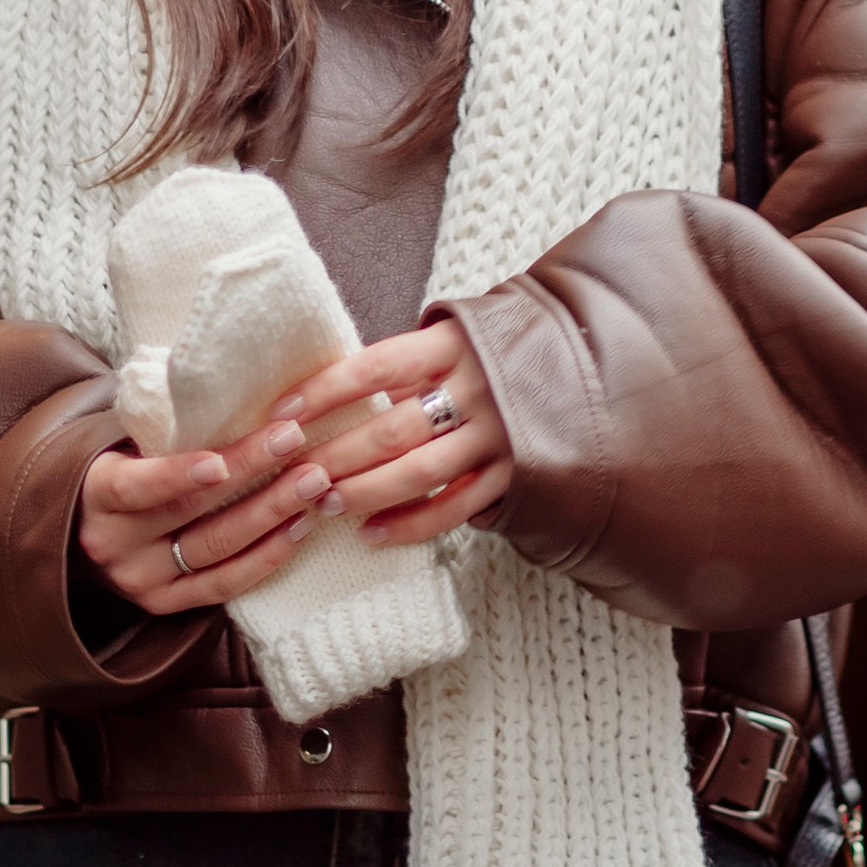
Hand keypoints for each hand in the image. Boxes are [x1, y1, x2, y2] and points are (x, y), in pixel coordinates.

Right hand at [79, 415, 333, 617]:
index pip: (136, 486)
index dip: (178, 476)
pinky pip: (224, 584)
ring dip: (271, 512)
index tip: (220, 461)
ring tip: (313, 480)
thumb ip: (163, 426)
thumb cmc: (120, 463)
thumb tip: (234, 387)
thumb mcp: (124, 440)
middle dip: (249, 473)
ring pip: (215, 549)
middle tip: (293, 439)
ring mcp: (142, 580)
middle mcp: (114, 544)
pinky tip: (300, 525)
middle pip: (189, 511)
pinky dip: (267, 555)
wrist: (85, 525)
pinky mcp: (167, 604)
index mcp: (96, 494)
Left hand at [273, 326, 511, 545]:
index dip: (325, 390)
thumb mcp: (459, 333)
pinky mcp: (515, 474)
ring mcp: (499, 435)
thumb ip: (410, 358)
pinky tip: (370, 534)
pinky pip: (454, 508)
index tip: (282, 413)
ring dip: (364, 492)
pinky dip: (409, 525)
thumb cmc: (500, 345)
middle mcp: (478, 389)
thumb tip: (332, 386)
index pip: (376, 367)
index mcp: (455, 345)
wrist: (584, 358)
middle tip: (294, 476)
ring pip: (418, 473)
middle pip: (391, 428)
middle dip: (336, 456)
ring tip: (323, 503)